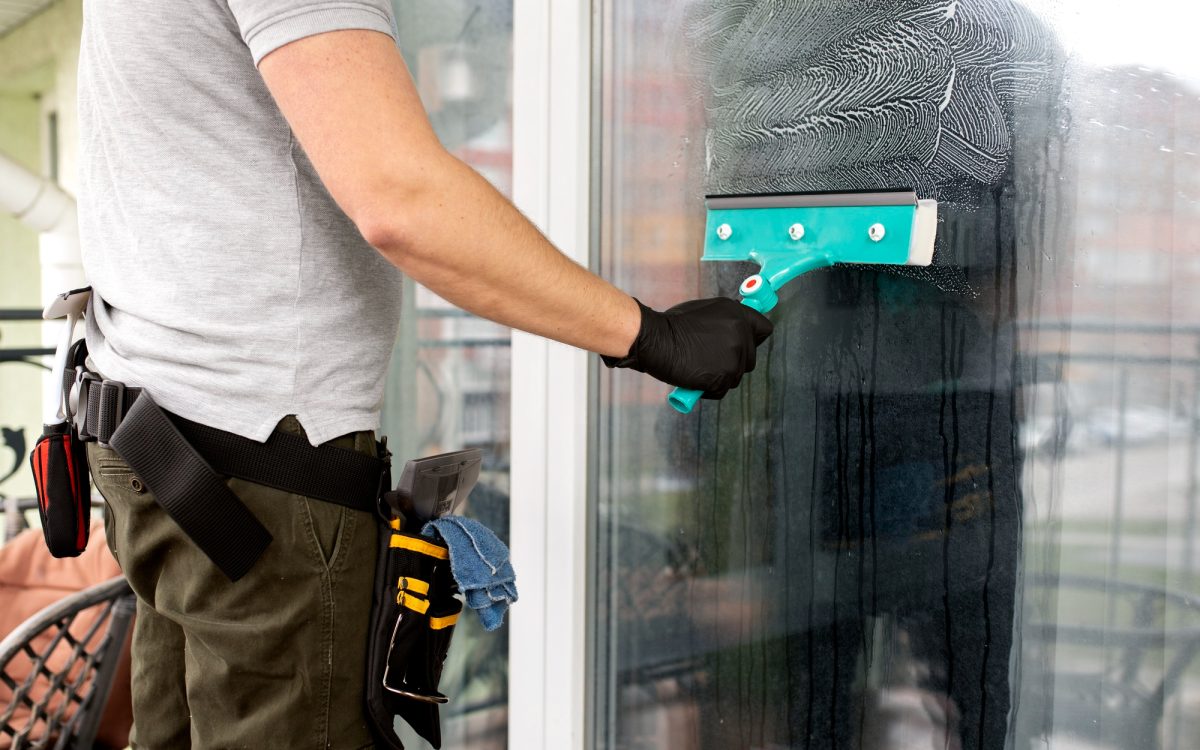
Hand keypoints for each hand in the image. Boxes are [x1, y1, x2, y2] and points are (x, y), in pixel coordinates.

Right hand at [602, 298, 773, 398]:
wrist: (656, 340)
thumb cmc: (673, 325)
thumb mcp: (705, 311)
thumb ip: (726, 321)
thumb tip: (737, 332)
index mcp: (737, 314)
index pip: (764, 329)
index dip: (753, 338)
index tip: (743, 344)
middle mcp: (740, 334)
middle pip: (751, 358)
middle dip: (734, 362)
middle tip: (710, 360)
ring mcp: (734, 357)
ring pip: (736, 376)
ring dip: (720, 376)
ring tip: (698, 367)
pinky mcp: (723, 377)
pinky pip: (721, 390)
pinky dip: (709, 389)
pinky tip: (694, 378)